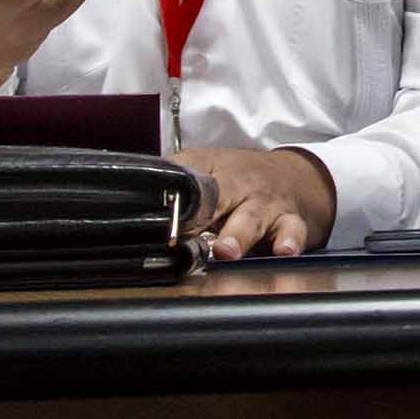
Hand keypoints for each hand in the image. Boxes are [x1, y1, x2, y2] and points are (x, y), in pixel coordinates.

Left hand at [173, 146, 338, 258]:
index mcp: (212, 173)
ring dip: (238, 235)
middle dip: (203, 214)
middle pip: (220, 197)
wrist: (293, 174)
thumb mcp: (203, 167)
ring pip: (252, 219)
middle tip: (184, 229)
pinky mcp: (290, 221)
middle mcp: (239, 187)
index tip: (158, 217)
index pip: (187, 181)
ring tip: (227, 250)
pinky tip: (284, 251)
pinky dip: (290, 242)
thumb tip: (126, 195)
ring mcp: (264, 205)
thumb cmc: (238, 177)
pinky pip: (292, 231)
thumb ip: (172, 181)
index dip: (174, 199)